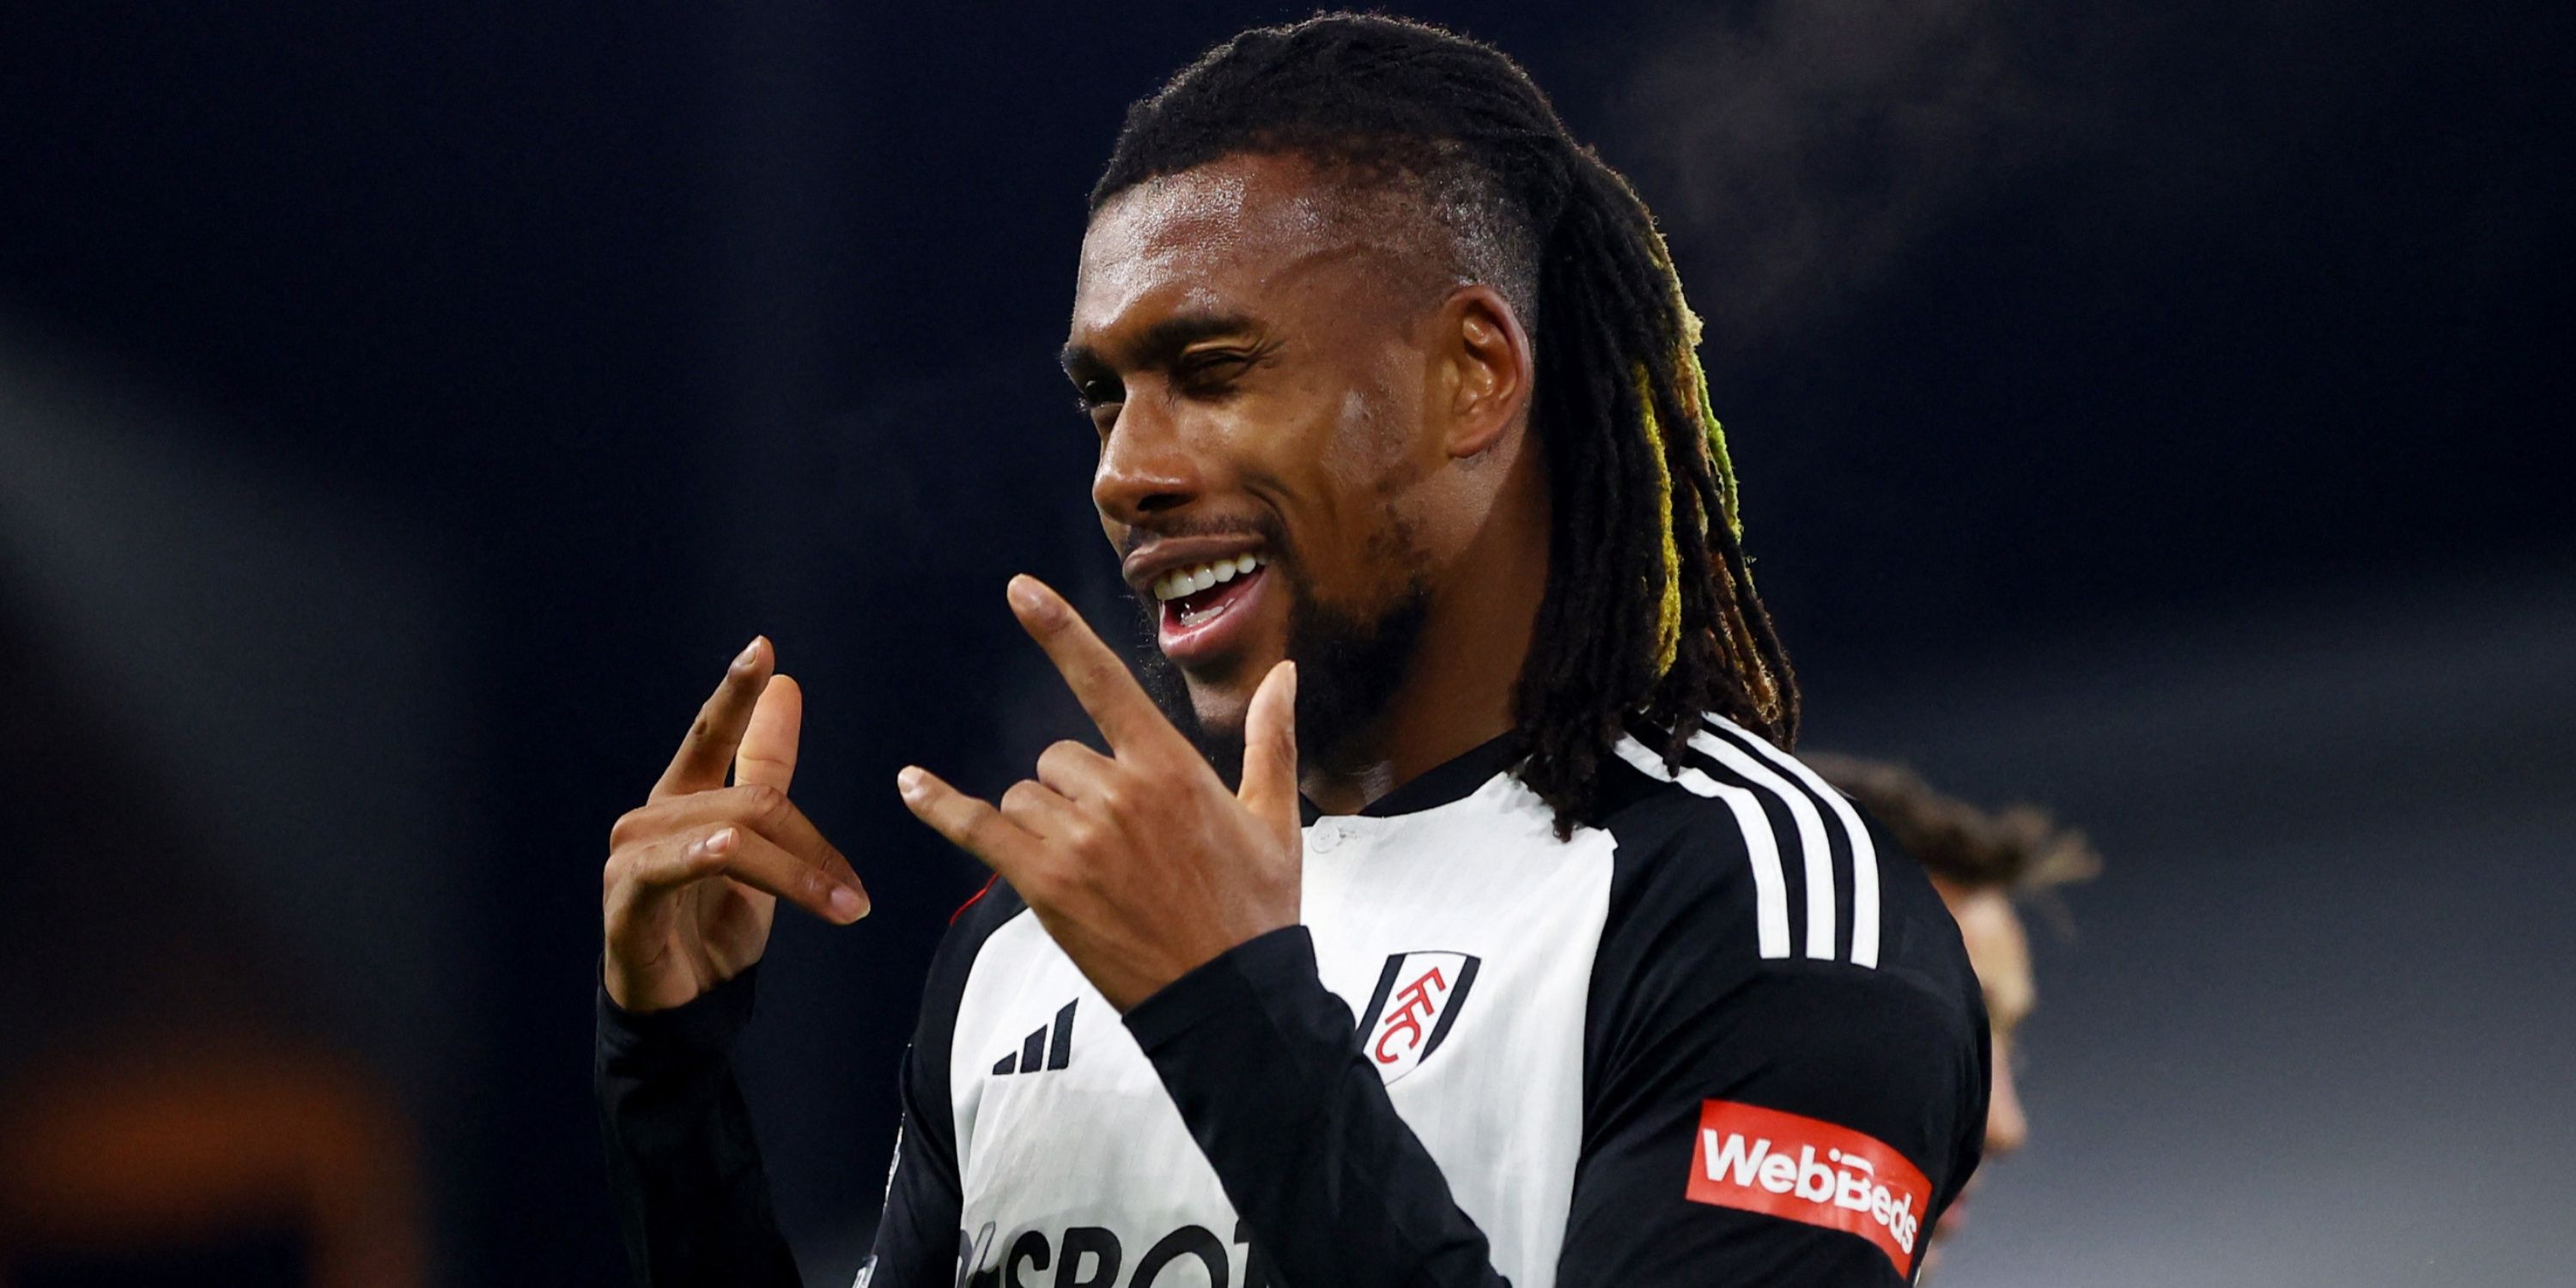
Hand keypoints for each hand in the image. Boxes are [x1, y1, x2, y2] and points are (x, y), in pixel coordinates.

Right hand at [602, 637, 869, 1012]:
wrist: (683, 1012)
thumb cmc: (713, 927)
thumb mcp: (761, 844)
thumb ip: (766, 766)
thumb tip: (787, 686)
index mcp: (682, 800)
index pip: (711, 735)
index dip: (735, 693)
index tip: (764, 649)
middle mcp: (651, 817)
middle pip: (755, 800)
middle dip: (815, 846)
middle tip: (858, 895)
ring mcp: (633, 856)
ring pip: (735, 833)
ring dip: (798, 872)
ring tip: (845, 907)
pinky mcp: (626, 898)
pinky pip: (676, 865)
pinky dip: (711, 859)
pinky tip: (725, 853)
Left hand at [897, 576, 1300, 1011]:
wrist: (1233, 1001)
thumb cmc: (1257, 912)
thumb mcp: (1275, 820)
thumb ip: (1270, 739)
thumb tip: (1284, 674)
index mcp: (1171, 767)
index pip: (1105, 682)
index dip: (1059, 632)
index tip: (1019, 590)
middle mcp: (1119, 793)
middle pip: (1057, 757)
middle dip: (1075, 792)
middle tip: (1120, 848)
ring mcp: (1078, 839)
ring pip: (1025, 795)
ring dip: (1043, 823)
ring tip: (1095, 874)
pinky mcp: (1045, 885)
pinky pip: (977, 828)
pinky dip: (941, 806)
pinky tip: (911, 784)